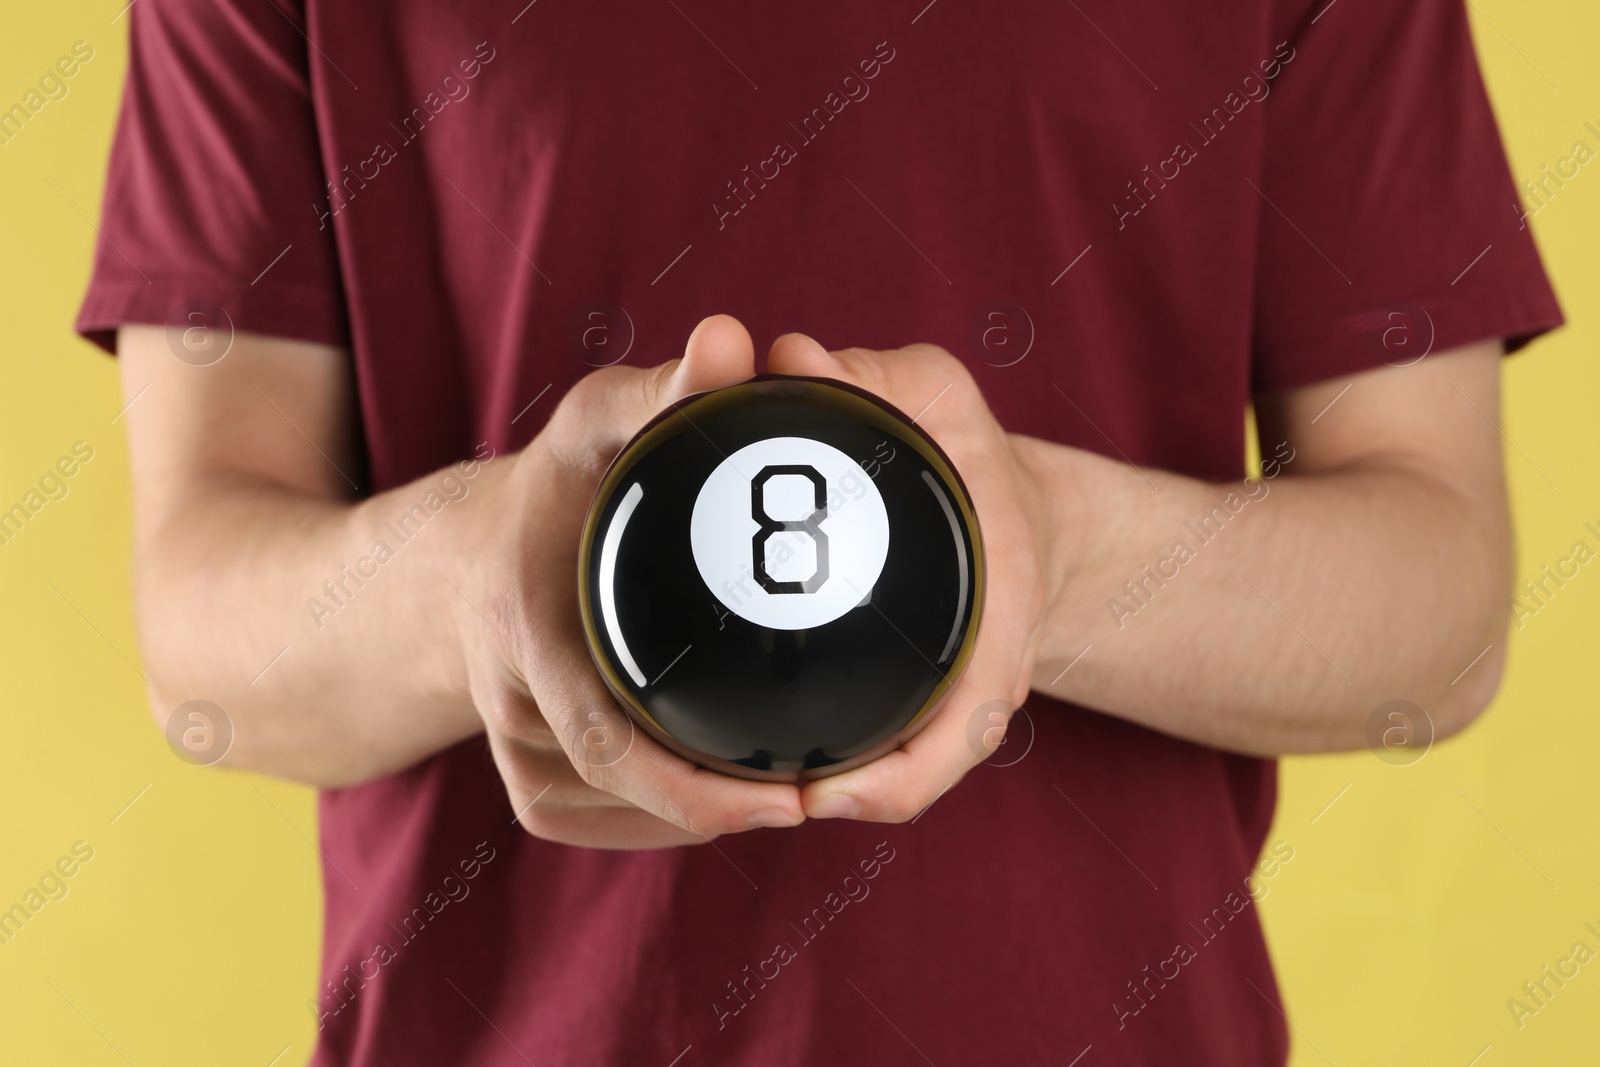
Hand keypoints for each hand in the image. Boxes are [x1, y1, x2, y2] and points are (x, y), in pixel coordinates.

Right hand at [454, 316, 805, 848]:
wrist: (466, 555)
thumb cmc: (551, 486)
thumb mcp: (596, 422)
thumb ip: (663, 390)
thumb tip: (733, 339)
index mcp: (524, 629)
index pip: (605, 739)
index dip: (693, 786)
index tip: (788, 795)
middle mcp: (510, 702)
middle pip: (618, 790)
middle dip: (717, 810)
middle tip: (814, 797)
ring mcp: (514, 747)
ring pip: (611, 814)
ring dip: (695, 815)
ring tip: (785, 793)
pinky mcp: (529, 774)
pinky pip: (594, 819)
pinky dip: (660, 819)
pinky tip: (724, 803)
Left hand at [765, 334, 1058, 821]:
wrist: (1017, 506)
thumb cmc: (974, 452)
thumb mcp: (937, 394)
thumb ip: (869, 376)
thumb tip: (787, 357)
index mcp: (1002, 616)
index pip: (967, 725)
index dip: (899, 778)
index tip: (822, 794)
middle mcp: (988, 674)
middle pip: (931, 769)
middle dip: (858, 799)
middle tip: (772, 803)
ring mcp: (960, 692)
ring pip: (907, 770)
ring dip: (842, 789)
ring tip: (752, 795)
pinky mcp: (925, 691)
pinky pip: (885, 741)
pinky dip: (839, 756)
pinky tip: (766, 752)